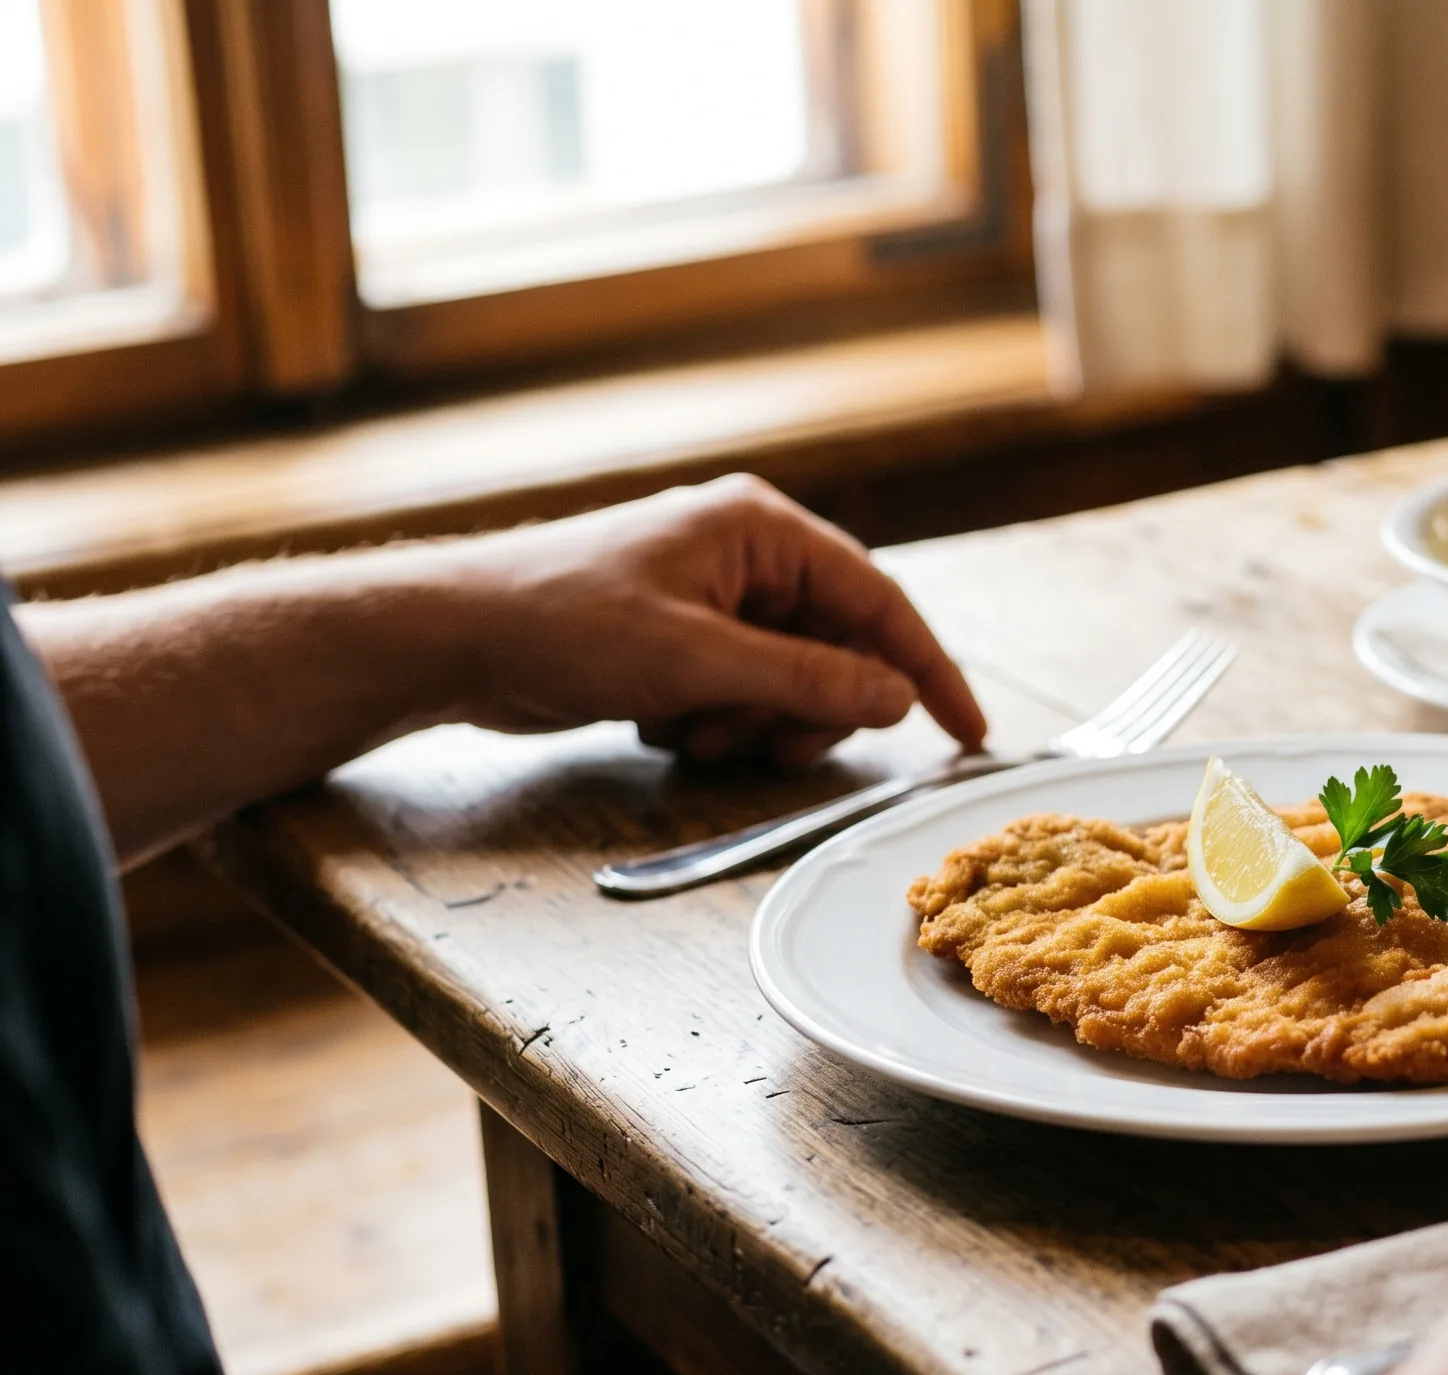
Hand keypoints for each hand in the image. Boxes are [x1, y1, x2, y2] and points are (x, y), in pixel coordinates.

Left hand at [428, 474, 984, 762]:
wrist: (453, 637)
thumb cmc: (561, 622)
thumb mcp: (697, 660)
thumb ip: (808, 679)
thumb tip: (894, 698)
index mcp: (761, 528)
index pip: (879, 599)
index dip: (928, 671)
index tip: (968, 733)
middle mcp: (747, 553)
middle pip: (840, 646)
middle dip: (813, 708)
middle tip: (772, 746)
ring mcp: (715, 595)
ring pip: (793, 678)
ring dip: (761, 722)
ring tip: (698, 733)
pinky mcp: (683, 635)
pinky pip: (746, 689)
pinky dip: (724, 721)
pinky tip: (668, 728)